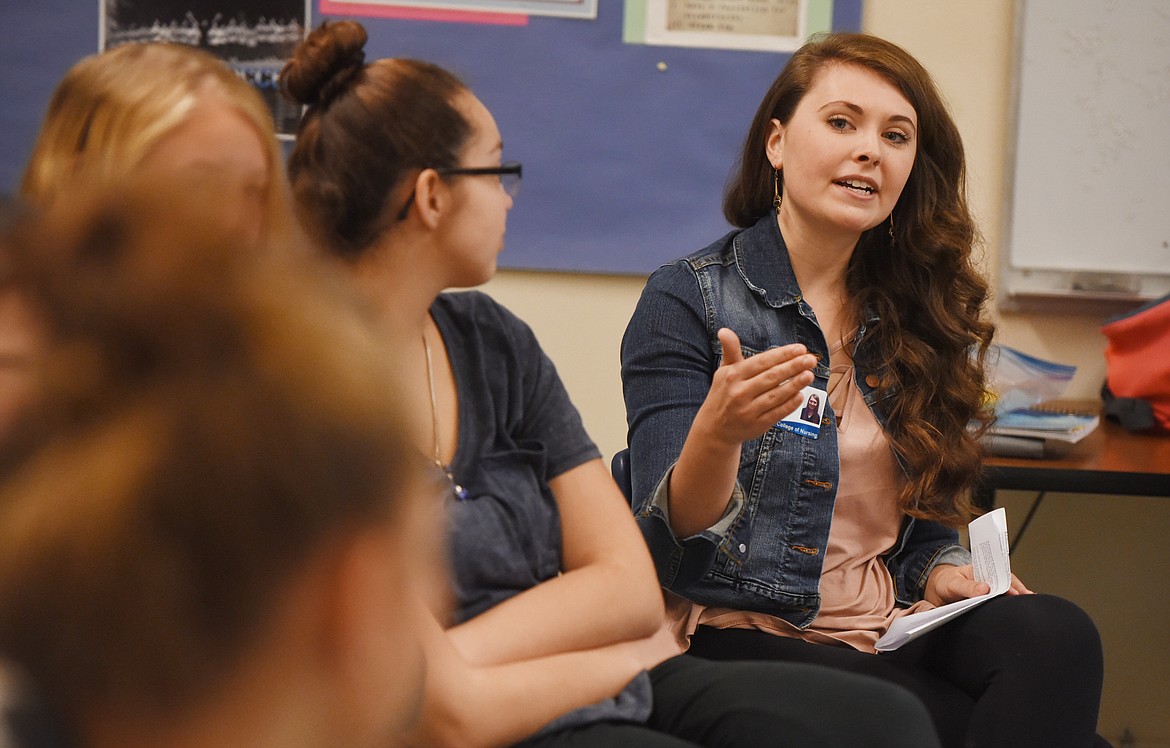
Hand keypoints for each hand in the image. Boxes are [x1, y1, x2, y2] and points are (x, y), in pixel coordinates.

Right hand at [693, 328, 816, 446]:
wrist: (715, 429)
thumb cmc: (724, 394)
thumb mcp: (724, 371)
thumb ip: (730, 351)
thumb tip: (724, 330)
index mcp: (732, 376)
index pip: (761, 362)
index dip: (782, 355)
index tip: (800, 348)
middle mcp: (739, 393)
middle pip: (771, 377)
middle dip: (793, 367)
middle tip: (810, 359)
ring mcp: (748, 410)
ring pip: (776, 395)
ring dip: (795, 384)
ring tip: (809, 375)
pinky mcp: (756, 425)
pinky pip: (776, 413)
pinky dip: (789, 404)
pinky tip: (801, 395)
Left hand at [924, 564, 1033, 605]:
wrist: (938, 589)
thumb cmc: (947, 582)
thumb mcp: (954, 583)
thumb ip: (967, 586)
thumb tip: (985, 588)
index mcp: (982, 571)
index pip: (1000, 574)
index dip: (1009, 583)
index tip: (1014, 592)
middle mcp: (989, 580)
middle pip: (1008, 583)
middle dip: (1020, 590)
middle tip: (1029, 598)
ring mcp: (990, 591)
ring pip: (1007, 593)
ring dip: (1018, 599)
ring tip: (1030, 606)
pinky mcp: (987, 601)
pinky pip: (1000, 602)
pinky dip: (1009, 606)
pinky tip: (1018, 612)